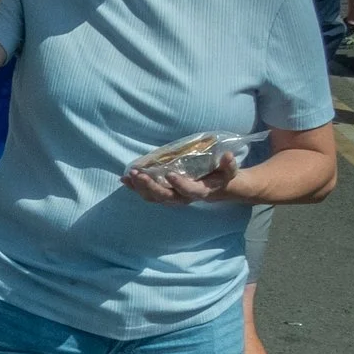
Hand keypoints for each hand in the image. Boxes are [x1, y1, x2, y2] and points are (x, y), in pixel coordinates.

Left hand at [122, 147, 238, 206]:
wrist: (216, 187)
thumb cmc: (221, 176)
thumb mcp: (229, 171)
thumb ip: (228, 165)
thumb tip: (227, 156)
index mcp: (200, 191)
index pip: (189, 191)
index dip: (180, 184)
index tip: (170, 174)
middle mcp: (184, 198)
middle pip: (166, 197)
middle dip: (151, 187)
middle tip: (139, 175)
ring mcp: (172, 197)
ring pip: (154, 197)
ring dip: (140, 188)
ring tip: (129, 176)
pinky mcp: (163, 194)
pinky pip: (147, 194)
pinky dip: (135, 188)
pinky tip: (124, 179)